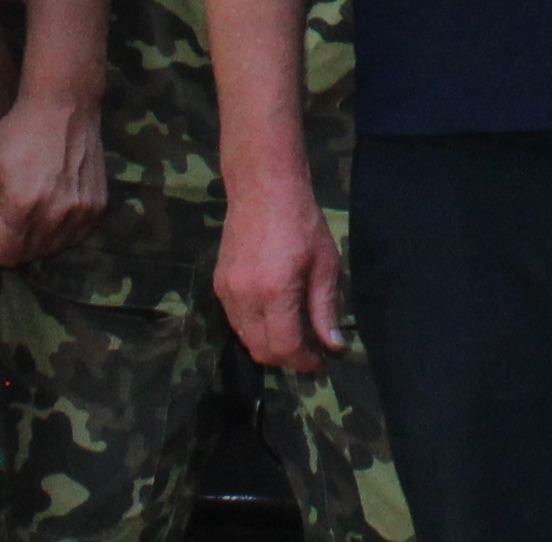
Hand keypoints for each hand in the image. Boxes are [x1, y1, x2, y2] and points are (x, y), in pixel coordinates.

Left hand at [0, 82, 106, 267]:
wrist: (64, 105)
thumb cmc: (17, 134)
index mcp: (21, 207)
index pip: (4, 256)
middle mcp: (54, 215)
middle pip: (29, 256)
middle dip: (17, 239)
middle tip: (16, 206)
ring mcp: (80, 212)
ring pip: (53, 249)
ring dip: (41, 236)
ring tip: (39, 202)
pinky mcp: (98, 206)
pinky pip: (76, 237)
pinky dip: (64, 228)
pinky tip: (59, 201)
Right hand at [214, 172, 345, 371]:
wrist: (263, 189)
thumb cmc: (302, 223)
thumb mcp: (325, 263)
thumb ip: (325, 308)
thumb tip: (332, 345)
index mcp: (275, 292)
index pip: (285, 347)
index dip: (303, 361)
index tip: (320, 360)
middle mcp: (245, 297)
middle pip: (261, 350)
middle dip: (287, 358)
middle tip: (309, 349)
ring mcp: (227, 291)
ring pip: (245, 338)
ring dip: (269, 345)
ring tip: (293, 332)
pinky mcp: (218, 283)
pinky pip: (235, 320)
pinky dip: (254, 327)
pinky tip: (273, 314)